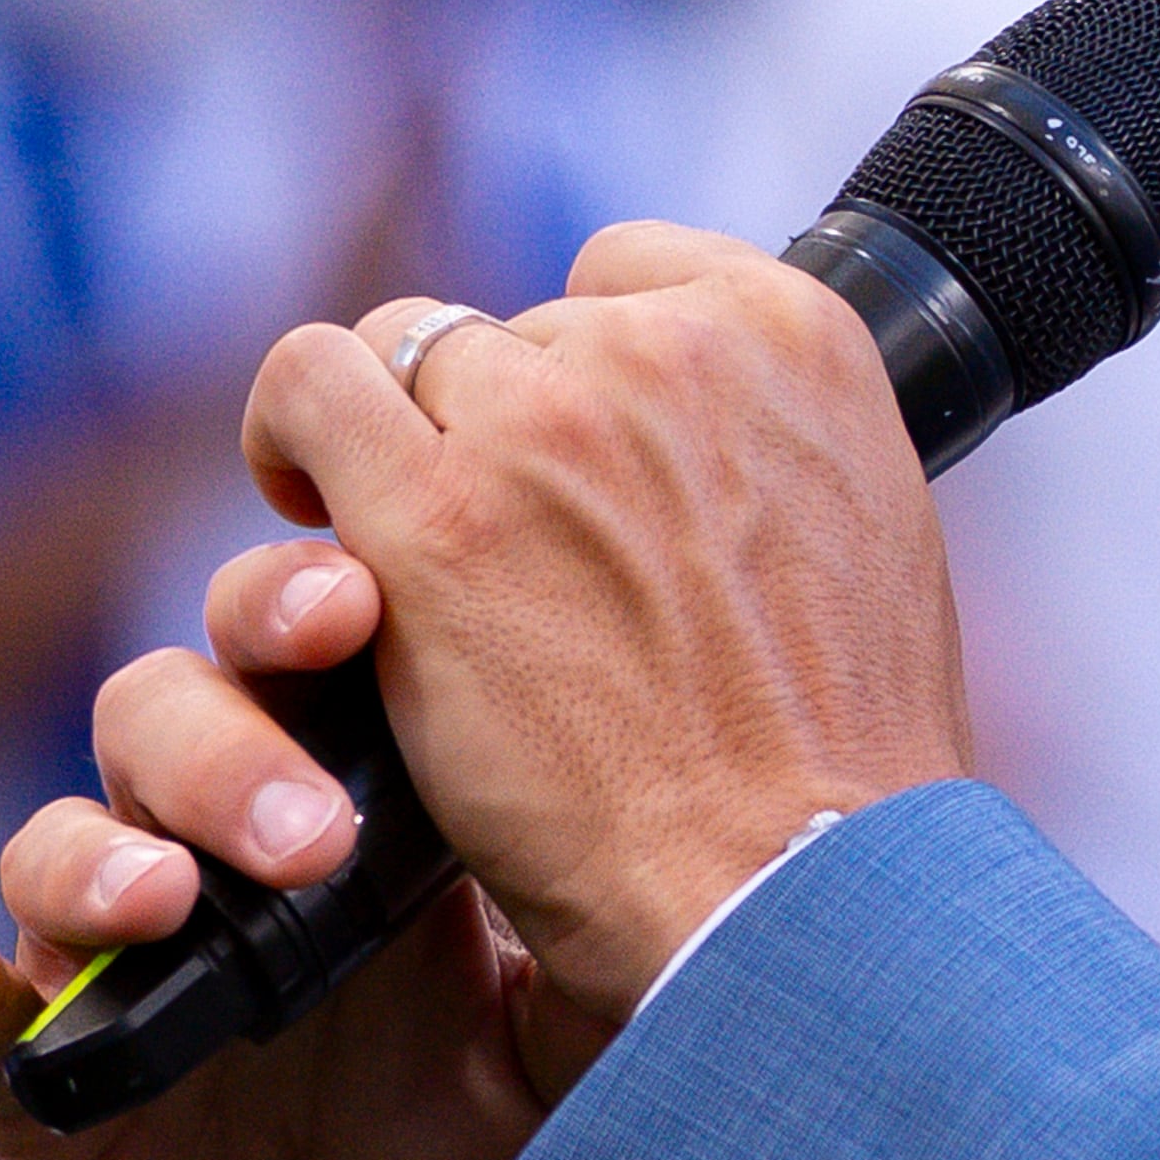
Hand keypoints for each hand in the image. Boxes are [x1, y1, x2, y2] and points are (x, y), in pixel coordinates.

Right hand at [0, 543, 584, 1159]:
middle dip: (230, 736)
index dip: (320, 605)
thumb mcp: (566, 1049)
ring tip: (171, 904)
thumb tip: (722, 862)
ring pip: (65, 835)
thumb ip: (611, 946)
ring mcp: (115, 955)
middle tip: (309, 821)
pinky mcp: (35, 1082)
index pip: (315, 655)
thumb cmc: (461, 1144)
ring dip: (102, 855)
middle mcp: (218, 845)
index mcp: (358, 801)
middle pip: (179, 707)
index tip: (368, 600)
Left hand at [240, 223, 975, 1021]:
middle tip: (504, 555)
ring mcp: (549, 423)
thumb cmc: (839, 764)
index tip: (576, 458)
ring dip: (399, 436)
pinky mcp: (435, 517)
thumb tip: (683, 448)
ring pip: (407, 346)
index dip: (586, 370)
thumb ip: (767, 450)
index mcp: (799, 335)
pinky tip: (307, 511)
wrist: (796, 885)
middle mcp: (673, 348)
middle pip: (519, 326)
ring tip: (391, 534)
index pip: (633, 274)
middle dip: (500, 428)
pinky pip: (311, 393)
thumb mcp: (865, 531)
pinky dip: (293, 439)